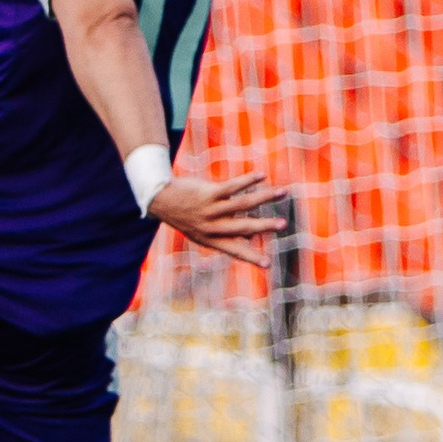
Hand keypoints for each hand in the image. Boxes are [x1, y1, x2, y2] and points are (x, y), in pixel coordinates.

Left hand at [147, 170, 286, 268]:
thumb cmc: (185, 216)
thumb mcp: (201, 231)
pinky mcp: (208, 193)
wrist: (159, 199)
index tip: (268, 265)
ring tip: (283, 192)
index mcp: (211, 239)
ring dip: (265, 197)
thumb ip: (226, 234)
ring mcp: (210, 209)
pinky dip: (248, 181)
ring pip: (242, 204)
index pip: (234, 250)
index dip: (251, 257)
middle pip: (243, 227)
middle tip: (283, 224)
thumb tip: (252, 237)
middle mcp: (211, 227)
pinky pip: (232, 186)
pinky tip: (261, 176)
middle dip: (264, 226)